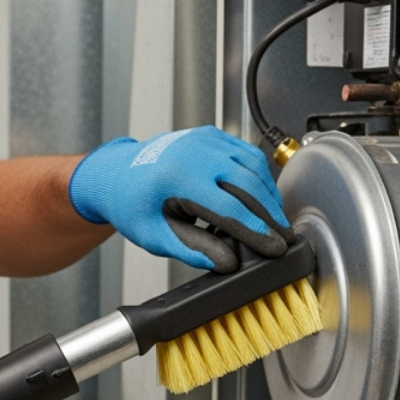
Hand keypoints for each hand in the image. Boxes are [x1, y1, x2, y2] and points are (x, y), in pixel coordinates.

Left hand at [67, 126, 289, 270]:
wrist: (116, 173)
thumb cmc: (132, 204)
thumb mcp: (155, 235)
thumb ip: (192, 249)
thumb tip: (227, 264)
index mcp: (179, 177)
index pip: (230, 208)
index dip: (257, 231)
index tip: (274, 248)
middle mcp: (195, 152)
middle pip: (249, 184)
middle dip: (271, 214)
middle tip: (283, 238)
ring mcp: (206, 139)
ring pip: (254, 165)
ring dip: (269, 194)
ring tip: (275, 221)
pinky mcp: (213, 135)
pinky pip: (246, 153)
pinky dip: (259, 176)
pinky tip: (262, 197)